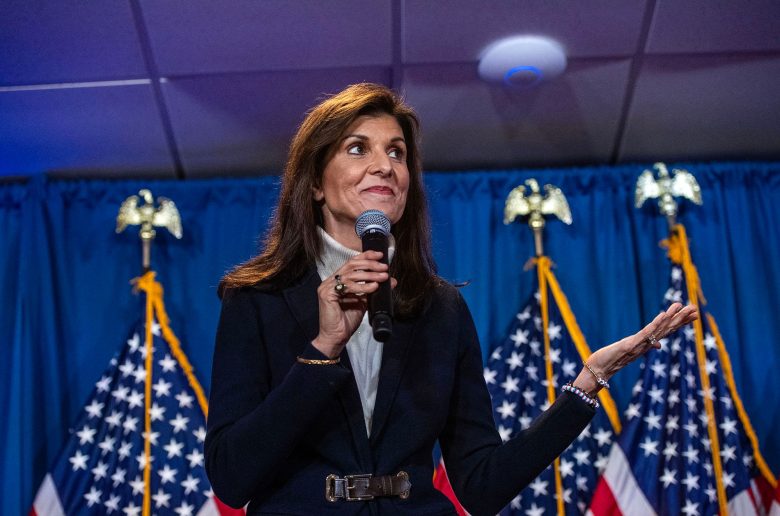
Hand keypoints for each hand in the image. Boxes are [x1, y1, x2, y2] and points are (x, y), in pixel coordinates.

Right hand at [312, 251, 395, 357]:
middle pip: (351, 264)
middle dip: (370, 264)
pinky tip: (373, 287)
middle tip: (384, 267)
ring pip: (351, 274)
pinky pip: (347, 286)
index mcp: (338, 280)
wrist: (337, 337)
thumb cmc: (347, 320)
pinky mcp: (327, 294)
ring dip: (370, 274)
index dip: (366, 256)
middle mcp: (330, 280)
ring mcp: (327, 286)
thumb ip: (374, 289)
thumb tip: (391, 280)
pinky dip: (362, 286)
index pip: (352, 262)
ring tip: (383, 277)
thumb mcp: (364, 302)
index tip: (380, 255)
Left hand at [573, 302, 698, 394]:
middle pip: (667, 330)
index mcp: (646, 344)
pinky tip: (663, 314)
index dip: (679, 323)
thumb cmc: (612, 360)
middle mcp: (646, 345)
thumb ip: (644, 345)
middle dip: (681, 320)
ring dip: (671, 318)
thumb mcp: (629, 350)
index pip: (666, 331)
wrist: (598, 372)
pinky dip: (655, 324)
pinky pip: (645, 334)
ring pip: (659, 330)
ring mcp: (639, 345)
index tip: (693, 315)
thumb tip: (658, 345)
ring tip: (682, 306)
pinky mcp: (630, 345)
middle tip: (695, 309)